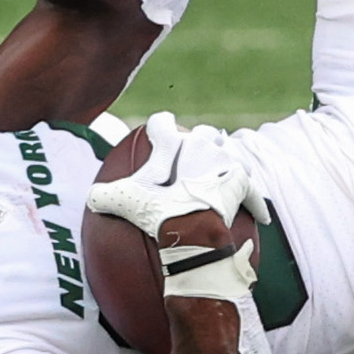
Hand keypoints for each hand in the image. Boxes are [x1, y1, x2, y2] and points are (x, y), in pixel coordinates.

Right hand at [85, 113, 268, 239]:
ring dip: (226, 160)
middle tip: (194, 151)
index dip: (158, 125)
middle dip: (198, 139)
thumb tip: (92, 198)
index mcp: (173, 143)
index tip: (158, 128)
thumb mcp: (123, 201)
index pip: (162, 123)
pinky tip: (262, 216)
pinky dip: (253, 203)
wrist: (191, 230)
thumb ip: (104, 196)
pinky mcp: (243, 184)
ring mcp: (225, 162)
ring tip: (226, 170)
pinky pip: (250, 190)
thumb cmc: (157, 211)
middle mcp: (201, 144)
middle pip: (203, 133)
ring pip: (229, 152)